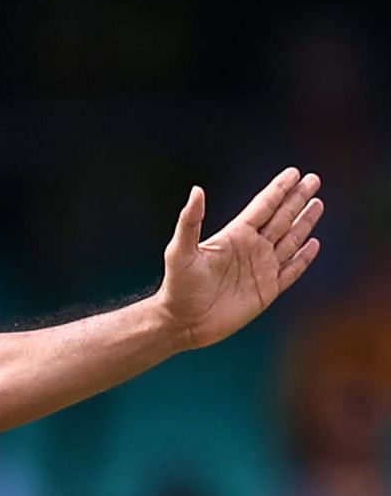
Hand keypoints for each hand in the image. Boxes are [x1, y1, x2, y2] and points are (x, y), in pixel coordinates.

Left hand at [155, 167, 322, 351]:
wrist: (182, 322)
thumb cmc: (177, 286)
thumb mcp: (179, 251)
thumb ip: (190, 222)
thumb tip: (196, 190)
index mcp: (234, 236)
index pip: (263, 206)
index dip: (279, 190)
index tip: (294, 172)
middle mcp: (250, 248)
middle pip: (281, 218)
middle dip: (297, 199)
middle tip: (313, 179)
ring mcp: (261, 268)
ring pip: (290, 240)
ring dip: (304, 222)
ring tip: (318, 204)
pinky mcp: (267, 290)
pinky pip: (291, 270)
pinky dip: (304, 258)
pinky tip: (313, 244)